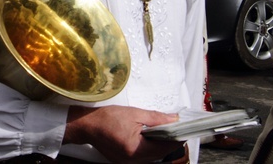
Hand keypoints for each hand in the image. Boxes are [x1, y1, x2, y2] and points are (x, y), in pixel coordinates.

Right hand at [63, 105, 183, 162]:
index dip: (176, 139)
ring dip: (159, 146)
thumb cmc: (108, 118)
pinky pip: (143, 157)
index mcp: (135, 149)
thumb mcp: (134, 113)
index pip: (163, 147)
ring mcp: (128, 163)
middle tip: (177, 130)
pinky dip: (149, 148)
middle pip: (159, 154)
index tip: (185, 130)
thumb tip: (174, 119)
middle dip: (169, 142)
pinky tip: (151, 139)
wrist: (88, 125)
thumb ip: (156, 118)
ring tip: (165, 132)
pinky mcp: (124, 161)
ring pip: (152, 157)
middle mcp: (132, 160)